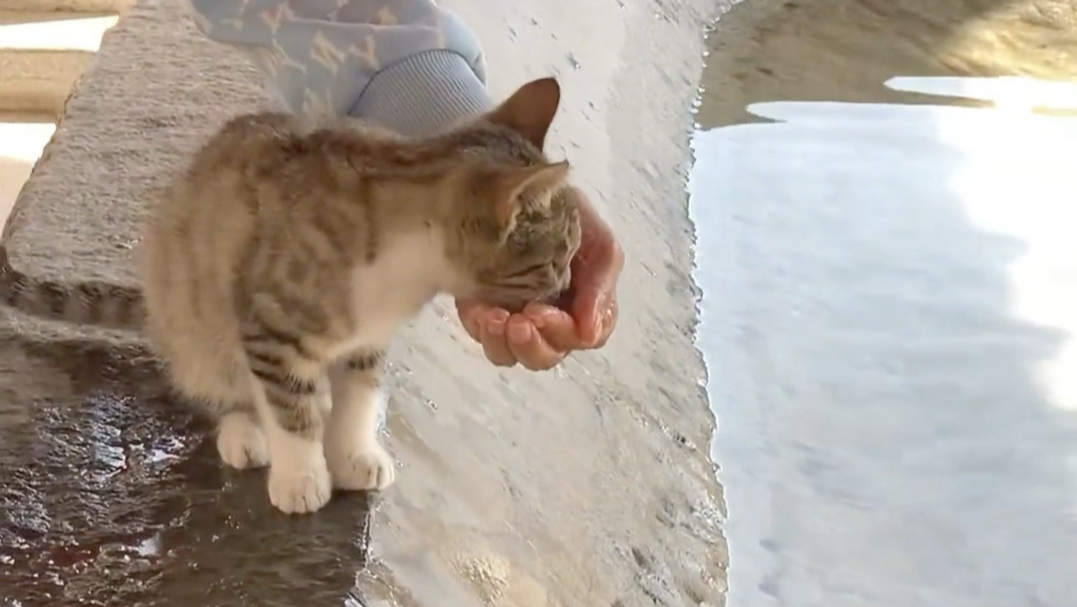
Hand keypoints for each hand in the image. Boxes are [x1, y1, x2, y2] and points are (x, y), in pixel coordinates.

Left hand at [456, 191, 623, 370]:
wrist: (523, 185)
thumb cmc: (567, 212)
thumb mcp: (597, 241)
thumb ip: (601, 282)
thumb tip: (590, 331)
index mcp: (585, 304)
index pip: (584, 337)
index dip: (564, 332)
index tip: (540, 312)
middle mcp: (553, 318)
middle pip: (547, 355)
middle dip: (533, 344)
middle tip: (518, 320)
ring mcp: (516, 317)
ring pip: (511, 355)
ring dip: (503, 343)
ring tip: (493, 318)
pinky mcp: (484, 310)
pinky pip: (481, 335)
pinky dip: (479, 327)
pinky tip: (477, 308)